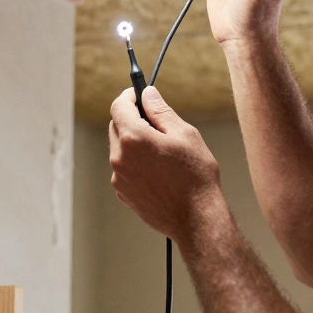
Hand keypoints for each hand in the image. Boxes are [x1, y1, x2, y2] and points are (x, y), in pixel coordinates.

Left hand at [109, 86, 221, 244]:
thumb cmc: (195, 176)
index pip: (118, 106)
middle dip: (132, 118)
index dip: (129, 96)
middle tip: (156, 122)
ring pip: (119, 148)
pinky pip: (124, 168)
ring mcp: (119, 178)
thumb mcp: (184, 134)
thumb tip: (148, 95)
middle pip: (116, 126)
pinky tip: (158, 170)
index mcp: (134, 138)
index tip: (139, 94)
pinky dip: (135, 162)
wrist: (196, 219)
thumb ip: (161, 111)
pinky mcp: (123, 193)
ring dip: (134, 142)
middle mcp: (120, 157)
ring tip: (162, 152)